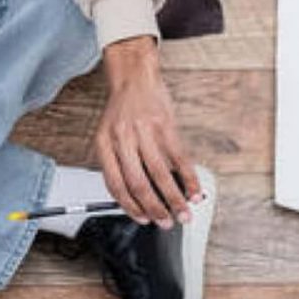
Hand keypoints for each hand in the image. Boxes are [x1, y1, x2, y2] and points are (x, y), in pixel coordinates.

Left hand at [92, 37, 204, 226]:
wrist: (134, 76)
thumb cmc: (123, 109)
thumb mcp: (109, 134)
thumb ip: (118, 162)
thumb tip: (134, 196)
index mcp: (104, 144)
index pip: (115, 184)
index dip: (130, 207)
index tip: (142, 219)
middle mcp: (122, 139)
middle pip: (138, 183)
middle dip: (154, 209)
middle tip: (165, 222)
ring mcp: (144, 131)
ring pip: (159, 174)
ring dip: (173, 199)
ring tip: (183, 213)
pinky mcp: (165, 125)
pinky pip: (179, 158)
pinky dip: (189, 178)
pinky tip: (194, 191)